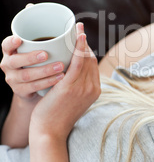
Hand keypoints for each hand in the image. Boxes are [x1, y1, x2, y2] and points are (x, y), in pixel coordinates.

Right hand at [0, 36, 64, 102]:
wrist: (35, 87)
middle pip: (15, 61)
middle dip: (30, 57)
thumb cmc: (39, 62)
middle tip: (46, 54)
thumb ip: (47, 41)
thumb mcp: (38, 50)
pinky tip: (60, 77)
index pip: (6, 45)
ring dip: (44, 71)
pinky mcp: (20, 91)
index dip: (11, 42)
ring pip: (26, 75)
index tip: (19, 39)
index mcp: (11, 51)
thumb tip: (74, 28)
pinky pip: (34, 86)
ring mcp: (13, 79)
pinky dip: (48, 81)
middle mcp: (8, 65)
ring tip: (60, 66)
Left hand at [29, 23, 100, 140]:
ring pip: (86, 58)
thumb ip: (75, 88)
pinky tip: (76, 38)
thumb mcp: (71, 102)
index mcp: (95, 91)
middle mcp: (92, 88)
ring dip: (82, 41)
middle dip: (85, 42)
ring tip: (76, 28)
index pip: (93, 65)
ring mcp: (84, 88)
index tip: (81, 39)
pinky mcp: (72, 87)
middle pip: (91, 59)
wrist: (50, 132)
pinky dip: (78, 48)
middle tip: (78, 28)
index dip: (88, 50)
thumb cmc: (56, 117)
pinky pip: (78, 63)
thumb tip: (68, 75)